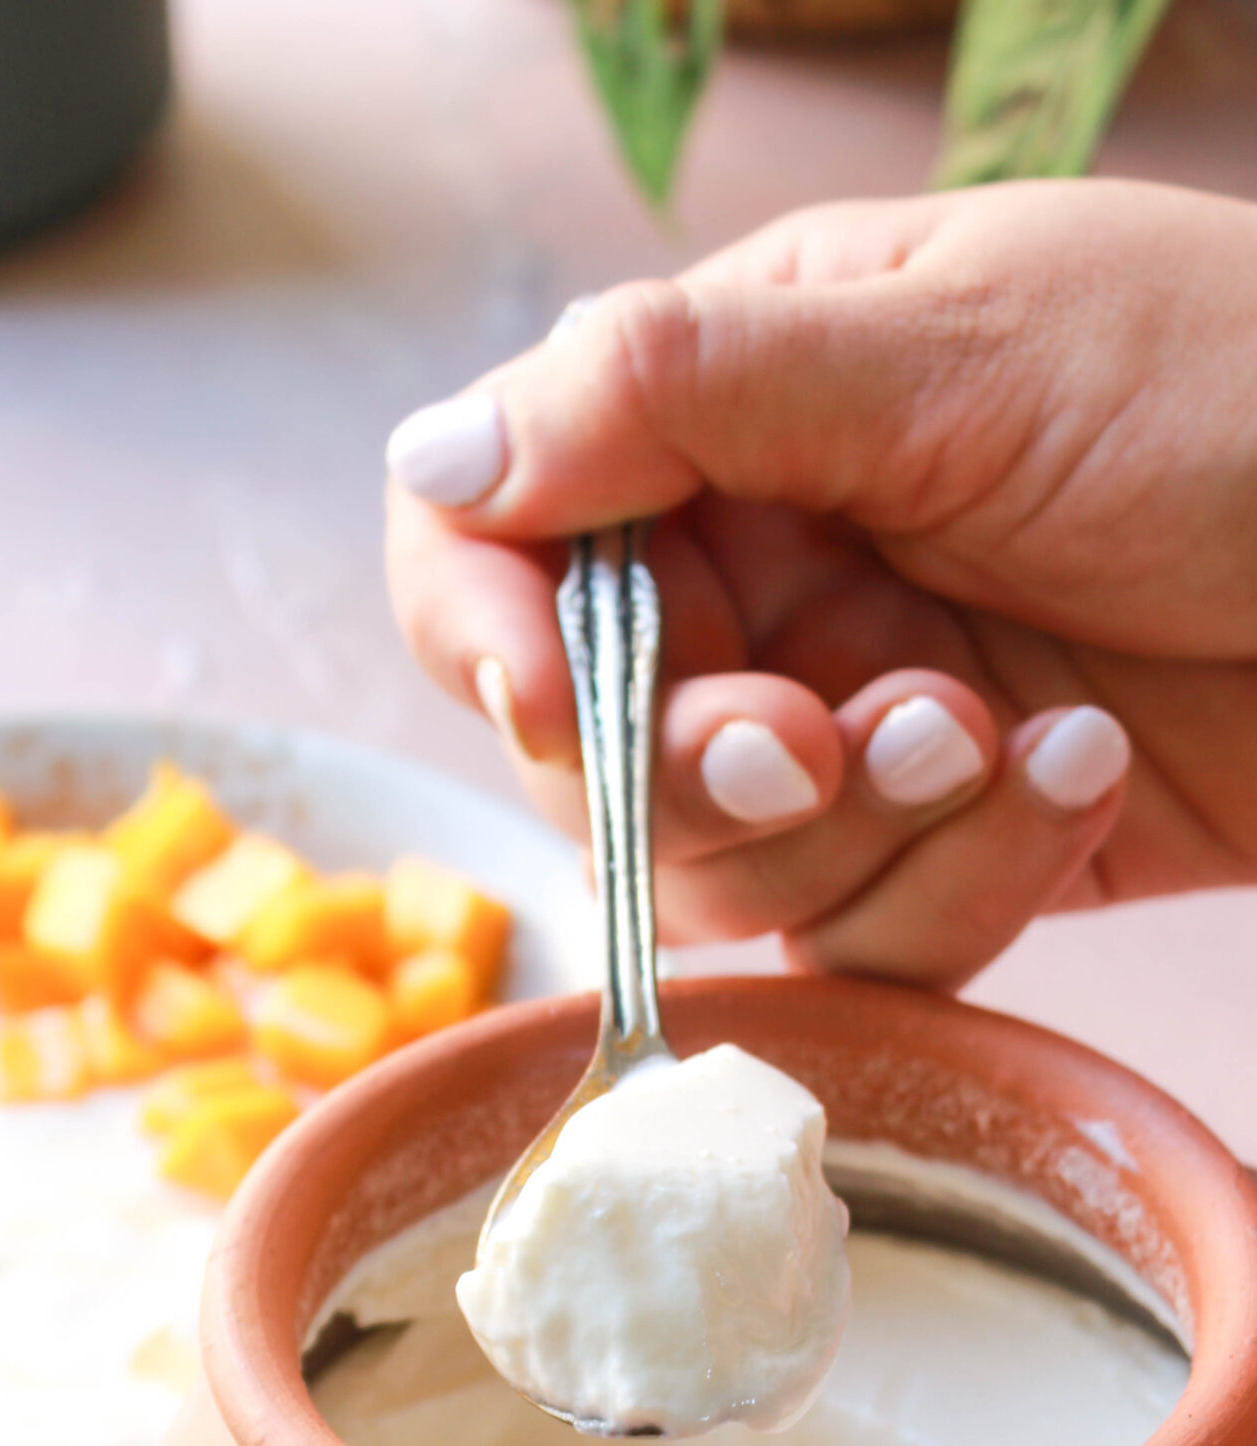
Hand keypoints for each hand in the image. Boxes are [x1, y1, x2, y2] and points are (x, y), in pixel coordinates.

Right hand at [385, 179, 1256, 987]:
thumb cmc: (1242, 391)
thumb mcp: (955, 345)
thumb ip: (677, 393)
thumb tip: (432, 455)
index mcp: (736, 410)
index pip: (495, 530)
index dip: (487, 628)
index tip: (555, 700)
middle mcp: (768, 576)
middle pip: (586, 745)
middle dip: (696, 766)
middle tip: (829, 738)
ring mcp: (851, 722)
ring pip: (714, 872)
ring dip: (852, 829)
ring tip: (997, 733)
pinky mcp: (941, 849)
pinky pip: (858, 938)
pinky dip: (960, 883)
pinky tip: (1077, 777)